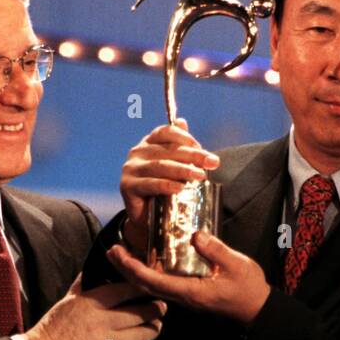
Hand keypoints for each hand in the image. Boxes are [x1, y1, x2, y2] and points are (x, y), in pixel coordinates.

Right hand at [25, 275, 166, 339]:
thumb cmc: (53, 327)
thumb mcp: (67, 300)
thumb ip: (84, 284)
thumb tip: (94, 268)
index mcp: (92, 302)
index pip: (126, 290)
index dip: (143, 288)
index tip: (151, 287)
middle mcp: (102, 321)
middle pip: (141, 313)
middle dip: (156, 309)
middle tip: (160, 308)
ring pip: (143, 334)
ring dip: (153, 330)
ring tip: (155, 327)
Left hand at [106, 230, 270, 326]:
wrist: (256, 308)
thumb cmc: (248, 288)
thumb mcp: (237, 265)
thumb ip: (216, 250)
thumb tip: (195, 235)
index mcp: (190, 291)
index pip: (154, 281)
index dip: (135, 268)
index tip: (121, 254)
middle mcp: (182, 296)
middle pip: (145, 285)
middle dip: (126, 269)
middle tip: (111, 250)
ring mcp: (184, 295)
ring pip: (150, 285)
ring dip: (133, 270)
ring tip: (120, 254)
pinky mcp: (187, 292)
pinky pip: (161, 284)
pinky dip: (146, 272)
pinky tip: (142, 261)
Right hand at [120, 117, 219, 254]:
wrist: (147, 219)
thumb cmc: (163, 190)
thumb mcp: (174, 166)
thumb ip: (179, 146)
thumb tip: (183, 121)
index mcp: (149, 143)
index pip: (167, 132)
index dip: (187, 138)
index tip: (204, 150)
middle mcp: (138, 152)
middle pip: (168, 150)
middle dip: (193, 156)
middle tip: (212, 162)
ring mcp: (131, 169)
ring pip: (160, 166)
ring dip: (182, 170)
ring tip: (200, 176)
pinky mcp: (127, 186)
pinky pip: (149, 184)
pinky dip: (166, 185)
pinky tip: (179, 188)